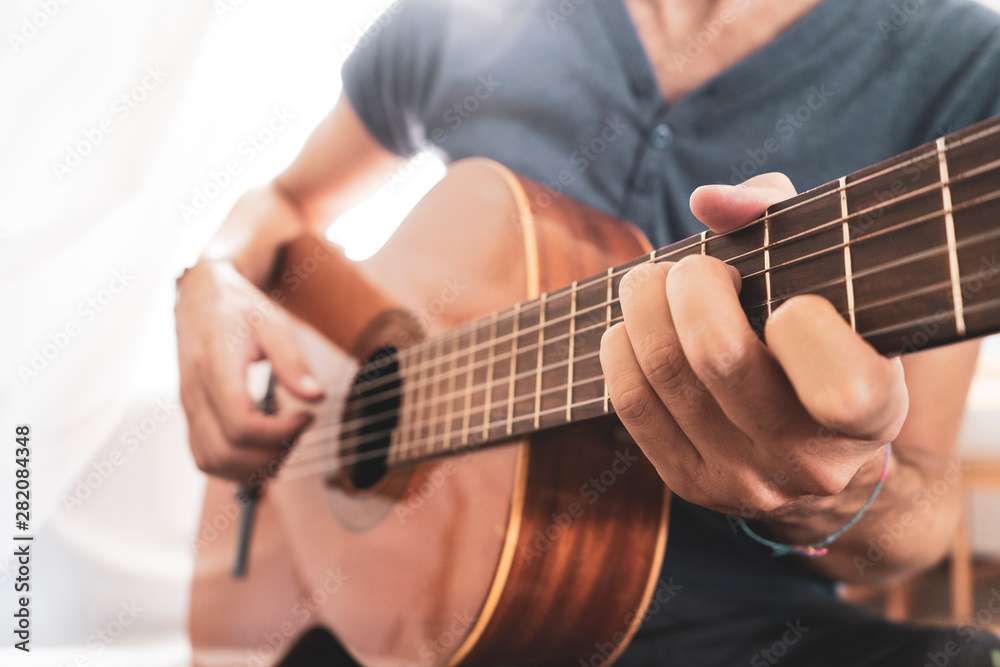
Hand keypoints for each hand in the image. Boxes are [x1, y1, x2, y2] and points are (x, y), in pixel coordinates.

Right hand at [175, 260, 324, 482]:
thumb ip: (292, 362)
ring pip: (211, 462)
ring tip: (284, 441)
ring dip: (253, 466)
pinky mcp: (190, 415)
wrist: (200, 297)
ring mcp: (188, 407)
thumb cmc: (239, 308)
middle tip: (299, 429)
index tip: (307, 416)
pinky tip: (264, 447)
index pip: (241, 425)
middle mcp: (194, 393)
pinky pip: (204, 456)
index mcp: (215, 368)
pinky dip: (235, 465)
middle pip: (226, 452)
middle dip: (271, 454)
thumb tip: (317, 398)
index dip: (280, 433)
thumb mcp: (273, 323)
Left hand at [599, 173, 908, 517]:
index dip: (803, 325)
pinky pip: (631, 402)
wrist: (818, 454)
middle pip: (718, 357)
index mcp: (872, 415)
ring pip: (665, 372)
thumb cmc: (828, 343)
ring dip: (644, 305)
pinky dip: (621, 346)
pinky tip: (636, 326)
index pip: (840, 385)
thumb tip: (708, 201)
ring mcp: (745, 481)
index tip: (789, 302)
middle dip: (690, 284)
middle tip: (693, 268)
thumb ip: (782, 220)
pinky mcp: (690, 483)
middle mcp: (810, 462)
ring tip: (655, 283)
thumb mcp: (836, 282)